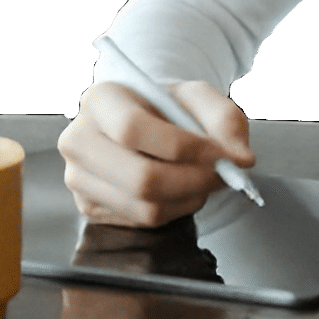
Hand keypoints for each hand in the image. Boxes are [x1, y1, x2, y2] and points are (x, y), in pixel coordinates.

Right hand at [58, 79, 255, 226]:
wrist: (145, 123)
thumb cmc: (167, 107)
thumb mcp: (199, 98)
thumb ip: (225, 119)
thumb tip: (240, 159)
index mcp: (99, 100)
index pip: (133, 129)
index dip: (183, 147)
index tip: (221, 154)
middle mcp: (79, 140)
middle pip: (139, 177)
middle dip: (193, 180)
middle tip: (224, 175)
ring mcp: (79, 178)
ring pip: (144, 206)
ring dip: (189, 198)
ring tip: (205, 179)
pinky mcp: (89, 208)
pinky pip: (141, 221)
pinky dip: (175, 209)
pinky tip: (183, 189)